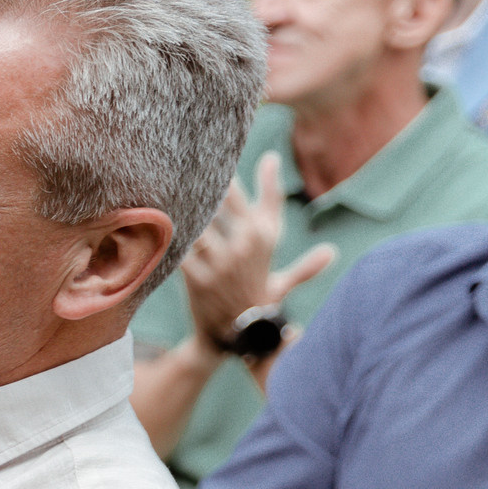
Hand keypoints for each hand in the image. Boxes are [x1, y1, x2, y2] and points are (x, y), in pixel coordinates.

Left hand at [182, 154, 334, 350]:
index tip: (217, 150)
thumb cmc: (260, 304)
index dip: (231, 172)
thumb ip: (307, 264)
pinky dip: (168, 233)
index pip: (248, 193)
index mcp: (265, 237)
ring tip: (164, 182)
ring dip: (182, 203)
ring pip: (197, 219)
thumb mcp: (285, 279)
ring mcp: (220, 260)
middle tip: (182, 160)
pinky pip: (178, 246)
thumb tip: (333, 251)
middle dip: (202, 179)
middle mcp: (245, 244)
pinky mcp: (195, 277)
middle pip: (220, 198)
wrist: (238, 339)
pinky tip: (154, 216)